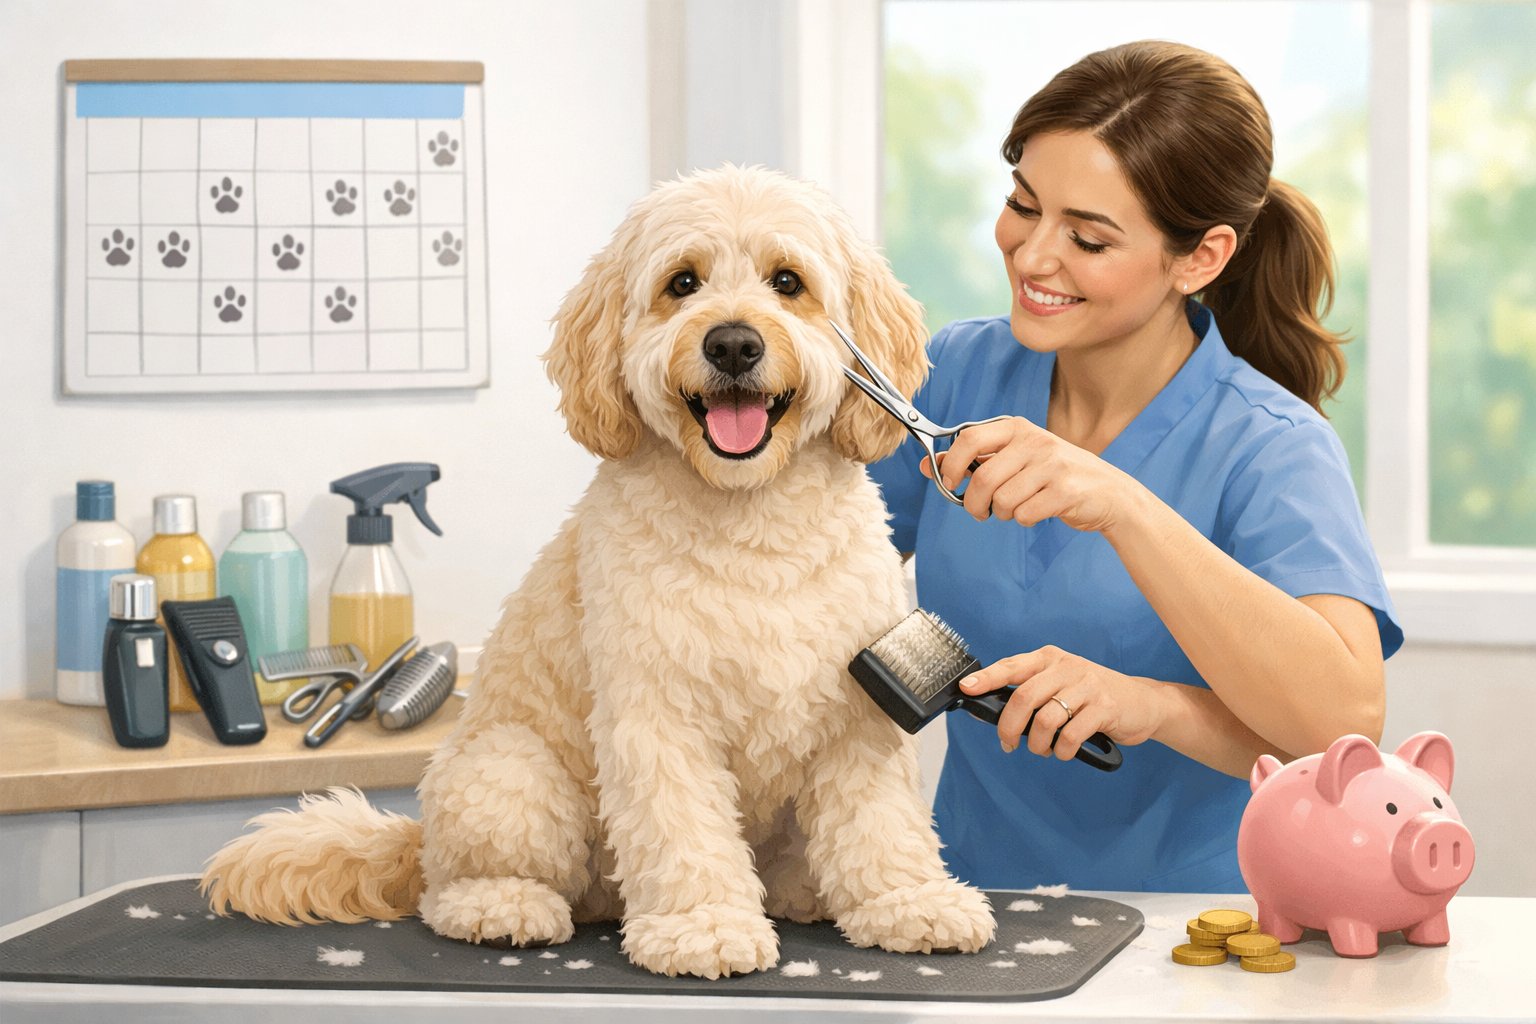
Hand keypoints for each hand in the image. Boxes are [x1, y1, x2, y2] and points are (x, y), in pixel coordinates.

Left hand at [919, 416, 1141, 531]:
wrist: (1109, 493)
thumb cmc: (1053, 476)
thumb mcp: (1015, 459)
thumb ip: (974, 460)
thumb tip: (929, 466)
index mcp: (1017, 428)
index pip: (968, 438)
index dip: (951, 465)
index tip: (949, 483)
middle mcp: (1034, 440)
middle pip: (982, 478)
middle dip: (973, 503)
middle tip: (978, 511)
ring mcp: (1052, 464)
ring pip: (1002, 500)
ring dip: (1002, 513)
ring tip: (1015, 508)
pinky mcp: (1065, 490)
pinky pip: (1024, 514)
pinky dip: (1024, 520)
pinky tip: (1037, 511)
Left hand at [959, 647, 1165, 761]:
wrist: (1144, 703)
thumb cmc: (1094, 697)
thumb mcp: (1063, 684)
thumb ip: (1034, 692)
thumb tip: (994, 712)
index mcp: (1051, 659)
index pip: (1012, 666)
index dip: (987, 678)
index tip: (967, 688)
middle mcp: (1067, 667)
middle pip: (1024, 697)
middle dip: (1009, 726)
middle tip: (1008, 744)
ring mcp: (1087, 686)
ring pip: (1046, 720)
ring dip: (1038, 744)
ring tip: (1042, 750)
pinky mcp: (1105, 707)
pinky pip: (1071, 735)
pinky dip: (1061, 750)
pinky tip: (1063, 752)